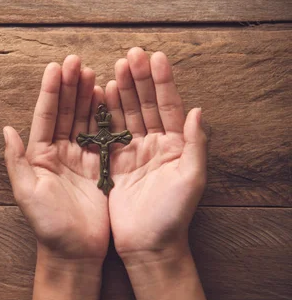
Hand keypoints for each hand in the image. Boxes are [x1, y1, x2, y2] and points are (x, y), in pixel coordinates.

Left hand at [3, 55, 109, 260]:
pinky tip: (108, 98)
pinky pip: (102, 136)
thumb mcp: (27, 193)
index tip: (56, 66)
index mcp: (39, 155)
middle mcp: (58, 152)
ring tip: (92, 72)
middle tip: (78, 61)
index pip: (45, 116)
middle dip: (70, 86)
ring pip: (83, 119)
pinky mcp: (99, 167)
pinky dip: (105, 116)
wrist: (75, 252)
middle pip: (65, 112)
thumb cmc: (47, 226)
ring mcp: (80, 158)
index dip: (51, 91)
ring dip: (86, 96)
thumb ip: (16, 161)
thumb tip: (5, 129)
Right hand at [105, 47, 207, 262]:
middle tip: (131, 55)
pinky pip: (109, 132)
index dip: (163, 82)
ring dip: (121, 90)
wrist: (146, 245)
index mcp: (176, 146)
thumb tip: (198, 111)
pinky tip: (100, 95)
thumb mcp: (190, 180)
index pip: (170, 106)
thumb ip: (196, 145)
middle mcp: (156, 144)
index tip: (156, 57)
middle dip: (140, 79)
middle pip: (147, 104)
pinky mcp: (113, 162)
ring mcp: (133, 152)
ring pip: (127, 114)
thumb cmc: (172, 216)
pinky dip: (105, 113)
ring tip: (113, 67)